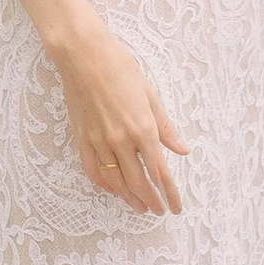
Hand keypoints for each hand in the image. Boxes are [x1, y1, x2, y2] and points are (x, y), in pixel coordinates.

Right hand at [51, 18, 188, 213]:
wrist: (82, 55)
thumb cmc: (119, 67)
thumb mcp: (150, 94)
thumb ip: (165, 127)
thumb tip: (182, 150)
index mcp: (143, 129)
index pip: (160, 172)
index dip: (170, 193)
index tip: (176, 207)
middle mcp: (121, 141)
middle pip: (139, 182)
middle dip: (151, 200)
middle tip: (159, 210)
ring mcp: (98, 142)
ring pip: (116, 182)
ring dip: (129, 198)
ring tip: (139, 207)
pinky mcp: (81, 138)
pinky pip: (93, 170)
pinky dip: (104, 184)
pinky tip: (112, 189)